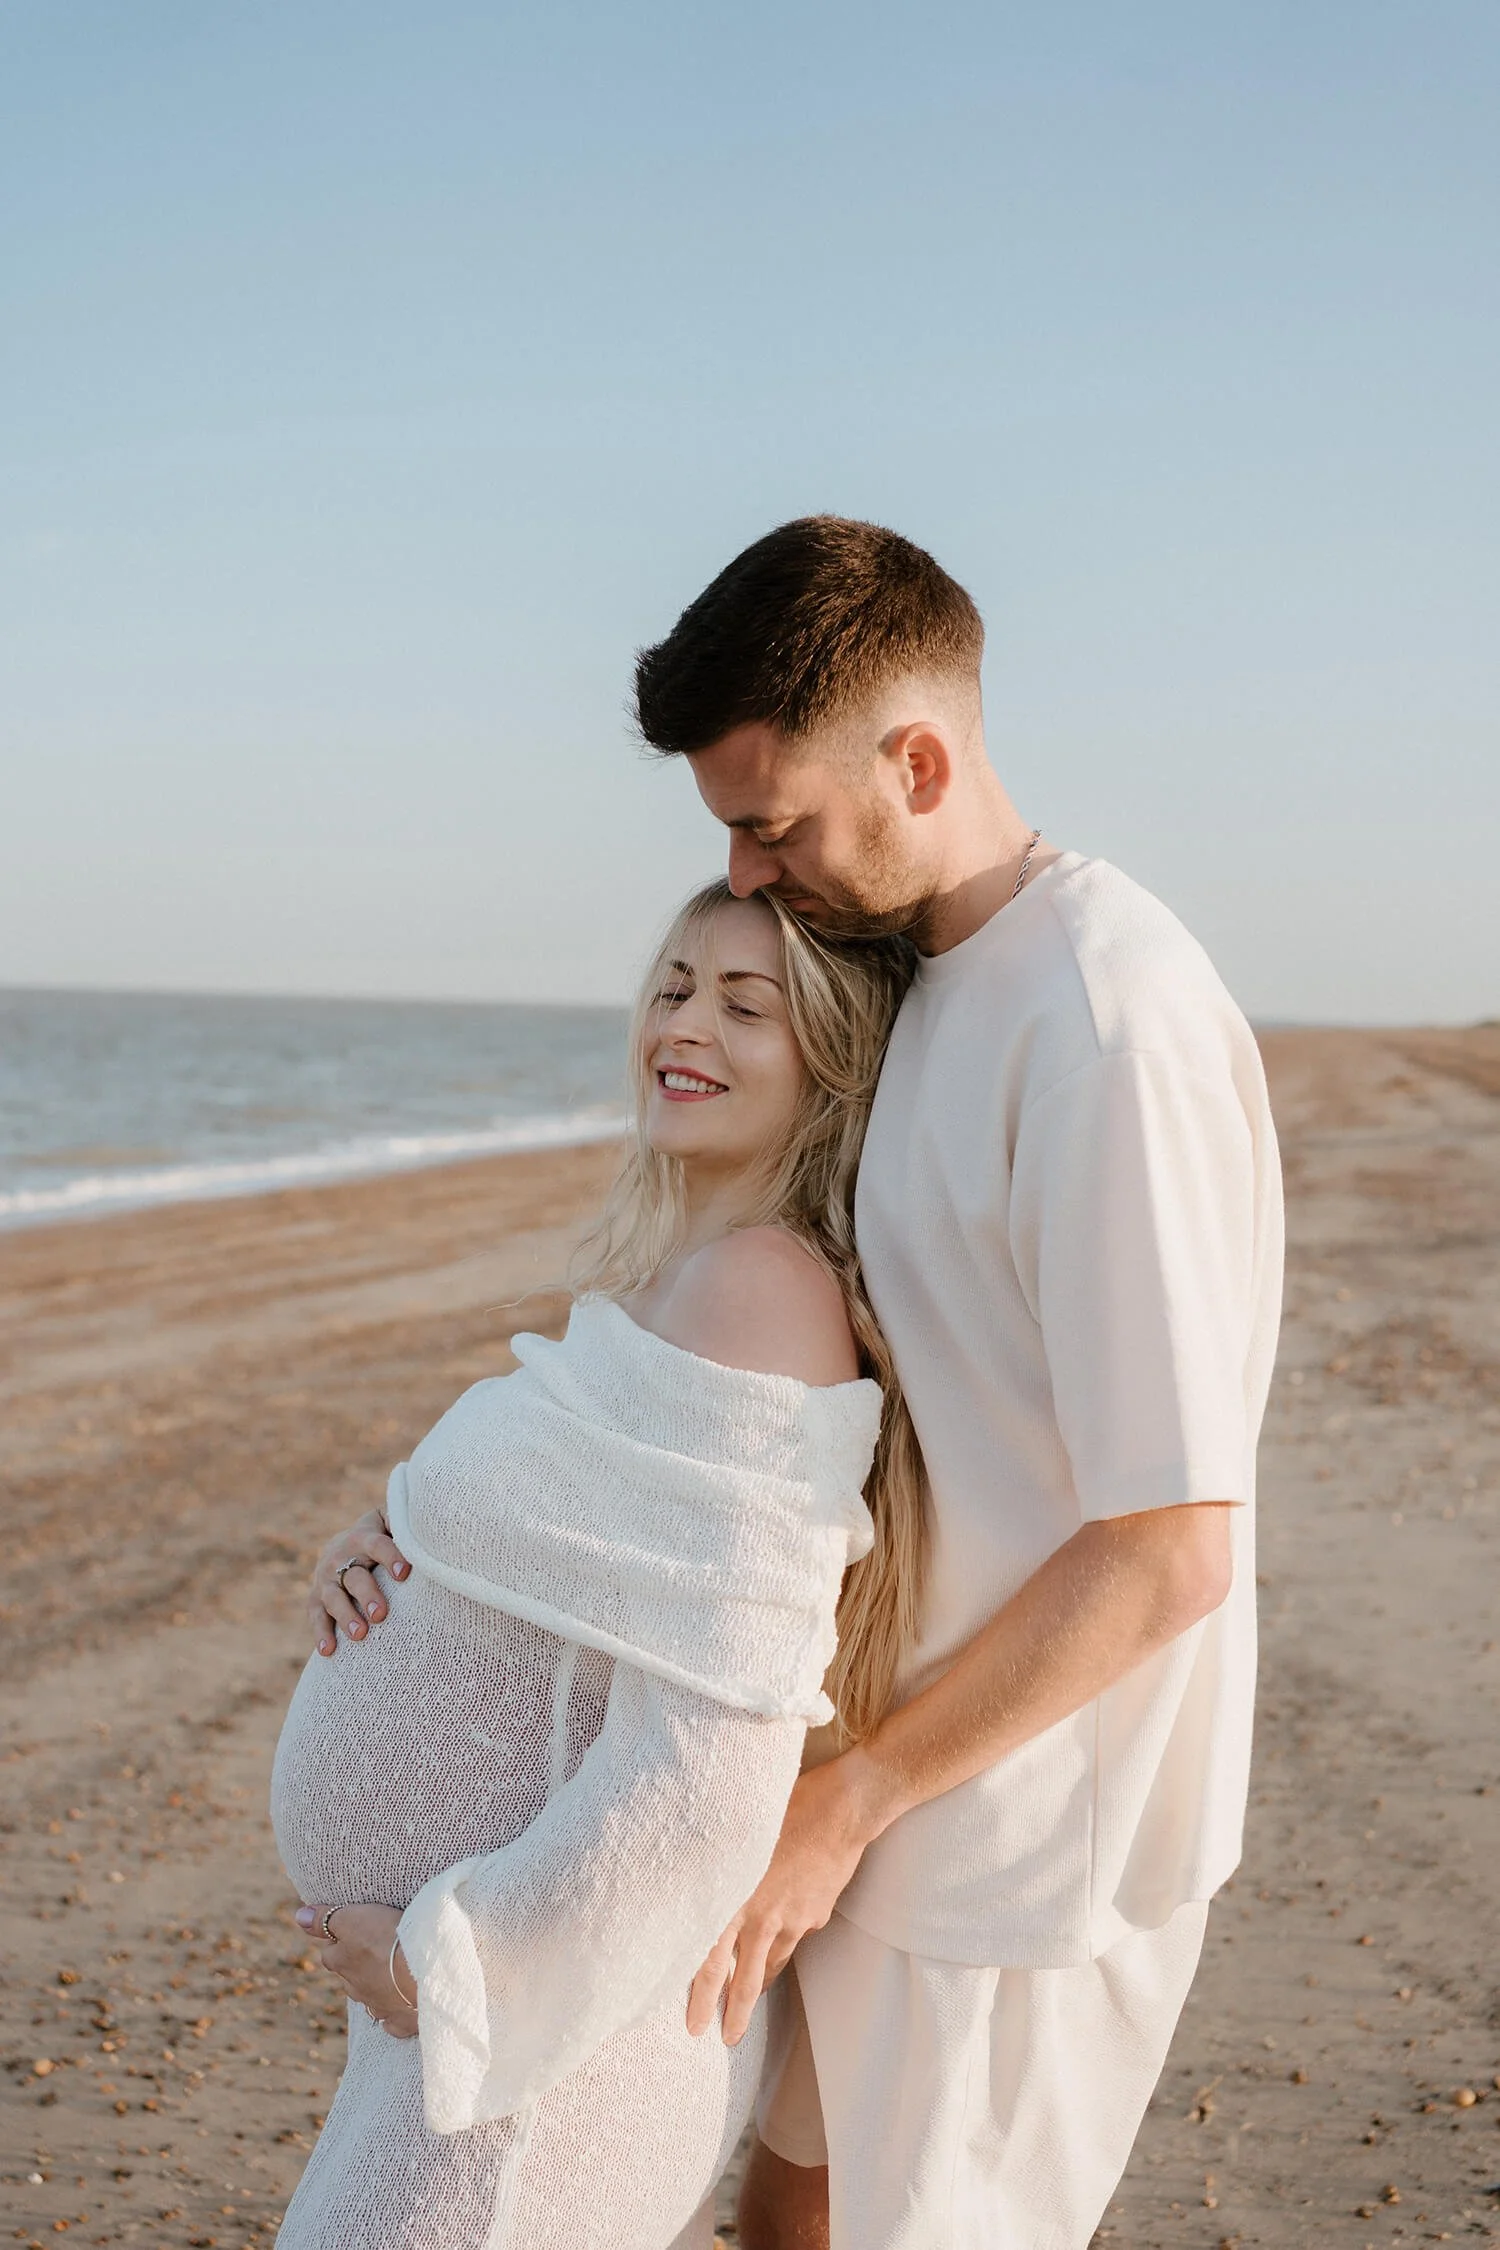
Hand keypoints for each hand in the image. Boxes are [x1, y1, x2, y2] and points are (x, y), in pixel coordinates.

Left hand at [295, 1901, 418, 2038]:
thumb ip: (325, 1919)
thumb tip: (299, 1917)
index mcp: (342, 1964)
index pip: (330, 1954)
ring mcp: (379, 2007)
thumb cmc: (387, 1940)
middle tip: (373, 1951)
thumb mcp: (353, 1919)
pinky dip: (392, 2017)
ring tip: (388, 1975)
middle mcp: (356, 1989)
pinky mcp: (402, 2020)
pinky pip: (393, 2023)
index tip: (350, 1932)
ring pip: (369, 2000)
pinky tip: (396, 2011)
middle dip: (356, 1968)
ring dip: (374, 1989)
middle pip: (349, 1979)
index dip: (338, 1942)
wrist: (423, 1972)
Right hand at [309, 1510, 410, 1654]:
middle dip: (367, 1594)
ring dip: (346, 1616)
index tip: (404, 1573)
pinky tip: (330, 1650)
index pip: (377, 1545)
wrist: (343, 1545)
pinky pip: (316, 1615)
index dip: (390, 1556)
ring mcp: (326, 1578)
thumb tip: (428, 1524)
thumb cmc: (380, 1536)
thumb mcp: (390, 1522)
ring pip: (333, 1597)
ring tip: (360, 1635)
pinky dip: (322, 1632)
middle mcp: (341, 1556)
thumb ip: (403, 1523)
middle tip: (380, 1614)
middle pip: (354, 1576)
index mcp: (364, 1537)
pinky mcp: (316, 1597)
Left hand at [687, 1747, 896, 2045]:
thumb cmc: (784, 1808)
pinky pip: (796, 1932)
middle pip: (745, 1979)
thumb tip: (693, 1886)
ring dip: (760, 1983)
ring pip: (773, 1962)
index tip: (694, 2027)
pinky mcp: (816, 1913)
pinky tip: (782, 1931)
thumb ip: (719, 1871)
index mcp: (736, 1900)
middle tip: (726, 2040)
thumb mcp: (738, 1837)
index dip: (701, 1999)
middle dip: (734, 2014)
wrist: (842, 1809)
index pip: (710, 1963)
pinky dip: (785, 1938)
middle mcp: (763, 1917)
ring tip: (750, 2001)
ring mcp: (794, 1919)